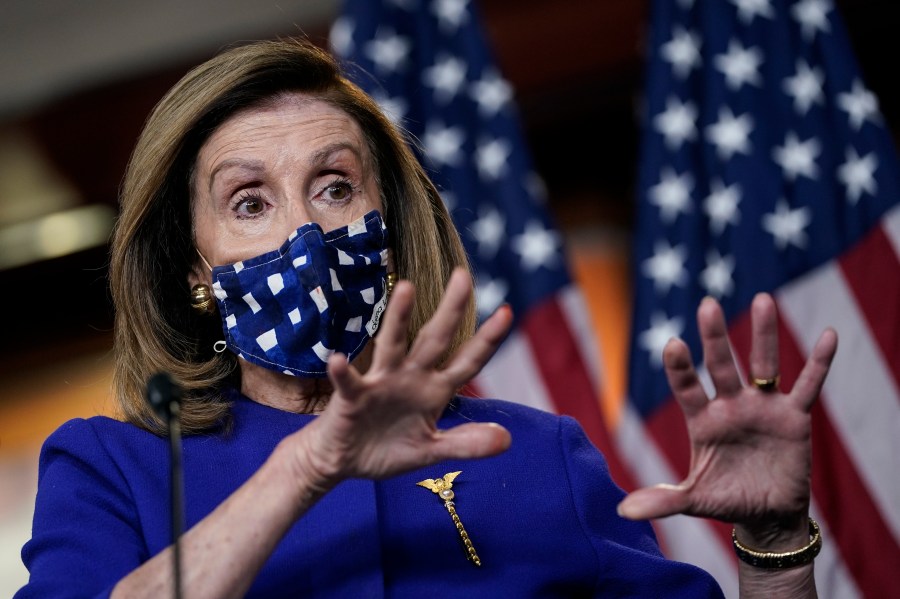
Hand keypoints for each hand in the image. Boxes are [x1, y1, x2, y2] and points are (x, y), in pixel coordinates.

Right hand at [289, 268, 512, 488]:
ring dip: (398, 318)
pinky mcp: (351, 397)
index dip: (486, 340)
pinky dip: (342, 372)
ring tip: (406, 289)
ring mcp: (381, 383)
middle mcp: (411, 377)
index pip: (467, 361)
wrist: (344, 461)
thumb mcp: (431, 450)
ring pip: (392, 345)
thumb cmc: (387, 448)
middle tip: (464, 276)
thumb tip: (506, 439)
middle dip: (451, 309)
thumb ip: (465, 444)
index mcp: (434, 390)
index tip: (507, 312)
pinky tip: (337, 360)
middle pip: (435, 338)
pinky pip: (348, 382)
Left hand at [617, 293, 836, 531]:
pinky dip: (818, 363)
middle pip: (721, 365)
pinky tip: (827, 335)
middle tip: (707, 305)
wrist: (766, 514)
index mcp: (702, 420)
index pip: (686, 387)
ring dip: (764, 334)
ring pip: (763, 364)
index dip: (680, 367)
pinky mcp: (794, 417)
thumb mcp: (693, 500)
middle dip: (715, 337)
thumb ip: (662, 500)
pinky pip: (807, 386)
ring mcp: (762, 407)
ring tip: (762, 300)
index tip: (673, 343)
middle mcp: (731, 405)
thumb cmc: (725, 499)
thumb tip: (622, 512)